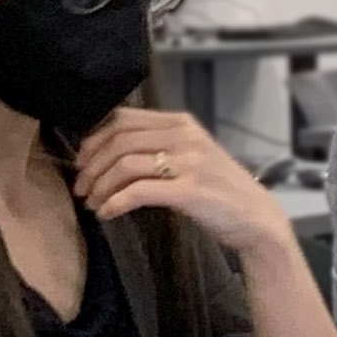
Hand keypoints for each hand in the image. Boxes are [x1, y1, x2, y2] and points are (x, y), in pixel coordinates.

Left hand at [68, 108, 291, 256]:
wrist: (255, 217)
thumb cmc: (218, 190)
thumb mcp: (190, 156)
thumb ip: (158, 146)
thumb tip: (108, 151)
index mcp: (181, 123)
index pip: (123, 119)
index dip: (94, 139)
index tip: (82, 161)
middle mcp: (185, 137)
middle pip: (119, 141)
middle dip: (91, 165)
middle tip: (81, 187)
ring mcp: (189, 162)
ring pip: (124, 164)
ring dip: (100, 186)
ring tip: (92, 203)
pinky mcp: (189, 190)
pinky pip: (138, 192)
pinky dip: (115, 202)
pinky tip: (106, 213)